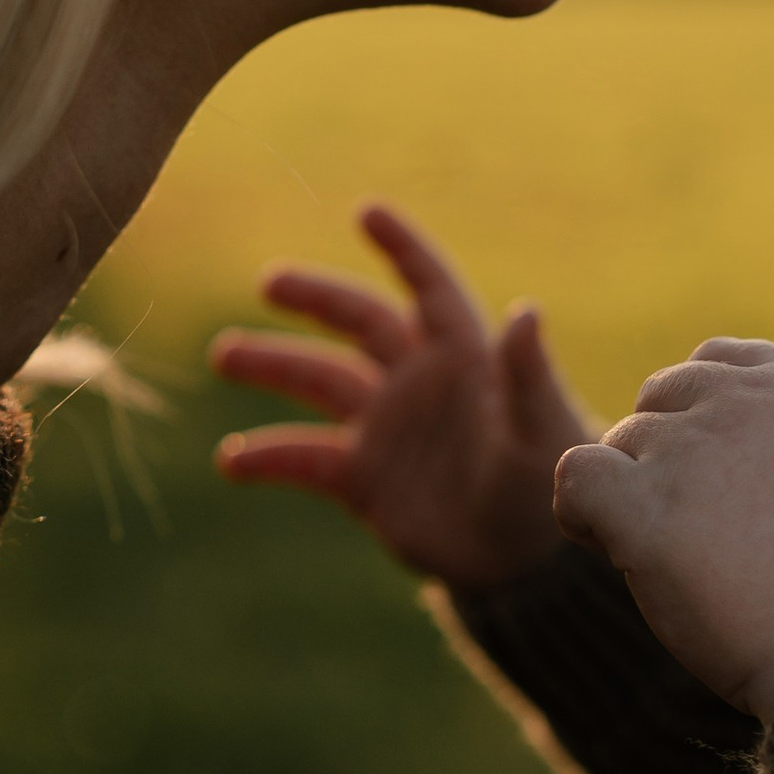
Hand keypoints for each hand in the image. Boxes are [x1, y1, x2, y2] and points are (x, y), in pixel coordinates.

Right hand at [210, 202, 588, 587]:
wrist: (523, 562)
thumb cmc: (548, 484)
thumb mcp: (544, 431)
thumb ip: (529, 376)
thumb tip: (525, 312)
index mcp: (465, 355)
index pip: (429, 286)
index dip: (403, 248)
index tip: (367, 212)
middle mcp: (417, 379)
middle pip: (359, 320)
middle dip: (316, 297)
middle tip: (269, 281)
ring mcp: (384, 426)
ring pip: (319, 381)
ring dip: (272, 364)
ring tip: (224, 354)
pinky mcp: (362, 478)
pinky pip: (304, 458)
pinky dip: (267, 457)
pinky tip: (230, 459)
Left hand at [553, 341, 773, 719]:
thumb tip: (740, 457)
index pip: (715, 362)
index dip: (697, 417)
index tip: (714, 476)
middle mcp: (744, 402)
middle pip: (661, 397)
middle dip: (663, 455)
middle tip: (690, 525)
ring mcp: (692, 448)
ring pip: (620, 442)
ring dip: (630, 494)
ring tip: (669, 557)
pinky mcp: (648, 504)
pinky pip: (577, 475)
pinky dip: (580, 511)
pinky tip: (608, 545)